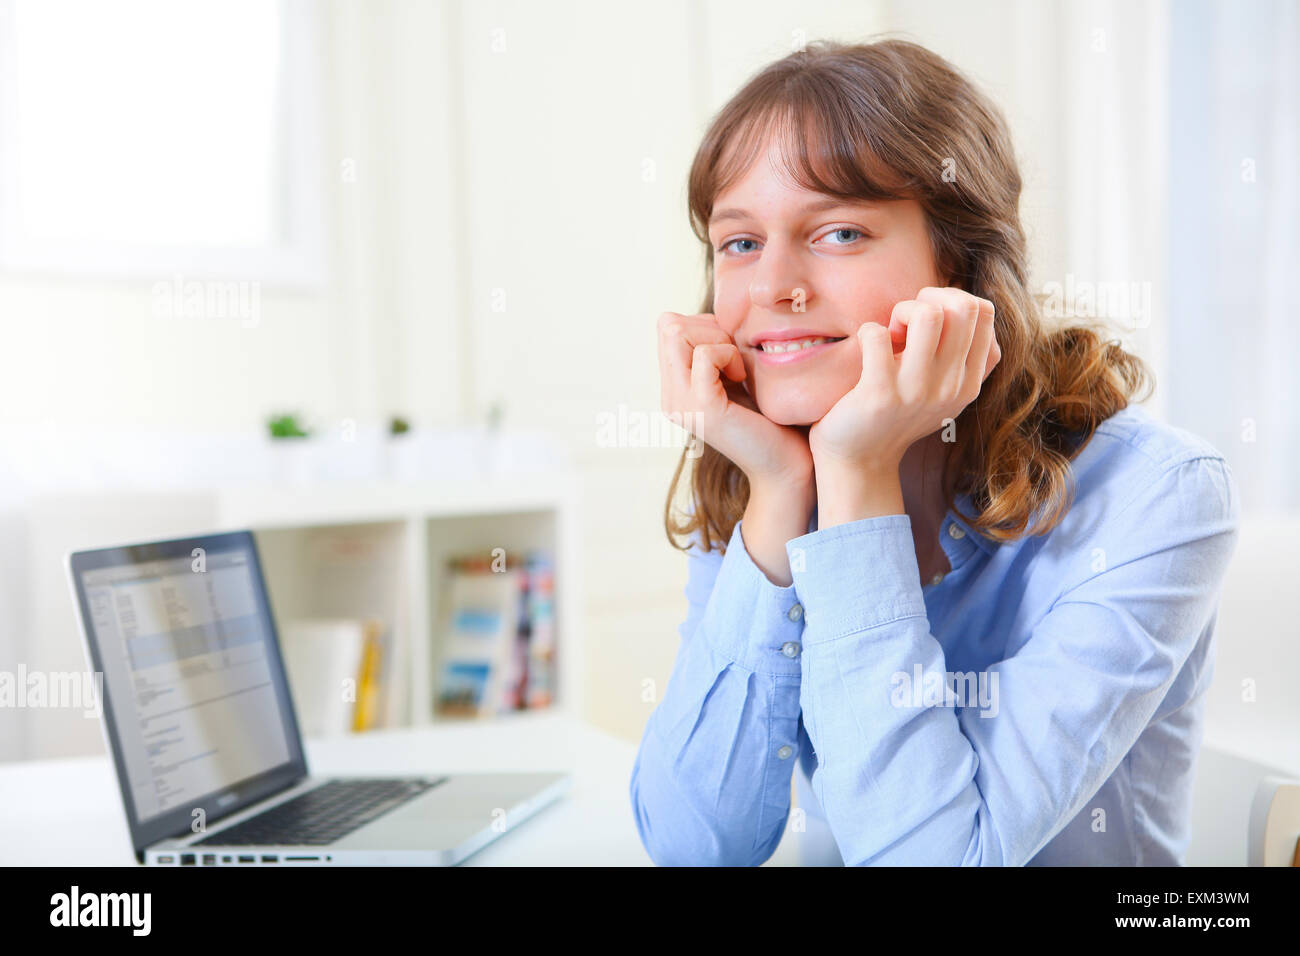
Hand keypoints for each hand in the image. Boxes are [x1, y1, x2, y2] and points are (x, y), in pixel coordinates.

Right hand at [658, 311, 814, 487]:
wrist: (788, 467)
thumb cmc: (774, 420)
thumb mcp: (739, 377)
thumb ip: (720, 351)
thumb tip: (717, 317)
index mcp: (675, 389)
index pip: (668, 326)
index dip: (704, 325)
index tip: (732, 351)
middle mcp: (669, 397)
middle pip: (667, 325)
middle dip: (708, 328)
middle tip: (735, 358)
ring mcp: (680, 404)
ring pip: (676, 333)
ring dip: (717, 340)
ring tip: (738, 369)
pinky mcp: (701, 408)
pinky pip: (703, 354)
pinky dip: (727, 355)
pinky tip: (742, 377)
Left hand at [808, 287, 1000, 473]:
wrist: (860, 460)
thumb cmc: (896, 413)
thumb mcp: (942, 391)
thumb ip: (961, 356)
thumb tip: (965, 300)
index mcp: (969, 382)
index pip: (984, 312)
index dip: (952, 299)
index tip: (927, 319)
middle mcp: (951, 388)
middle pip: (962, 307)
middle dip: (928, 298)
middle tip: (905, 322)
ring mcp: (917, 392)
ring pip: (928, 315)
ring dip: (902, 311)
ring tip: (890, 334)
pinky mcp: (880, 394)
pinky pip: (877, 334)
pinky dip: (868, 331)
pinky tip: (865, 348)